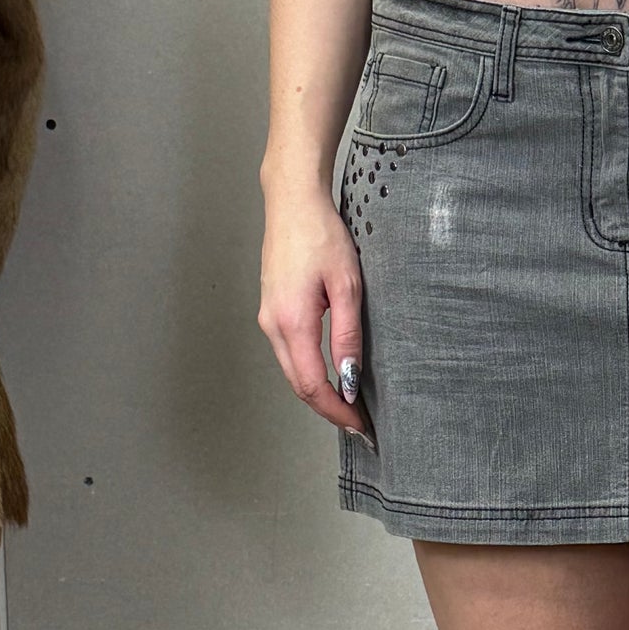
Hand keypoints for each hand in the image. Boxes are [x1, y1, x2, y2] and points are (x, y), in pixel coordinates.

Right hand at [258, 191, 373, 440]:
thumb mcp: (347, 286)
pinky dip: (309, 373)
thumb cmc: (322, 235)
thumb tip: (350, 380)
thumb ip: (347, 336)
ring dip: (318, 393)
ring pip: (292, 371)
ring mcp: (268, 318)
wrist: (292, 203)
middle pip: (298, 385)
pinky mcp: (271, 311)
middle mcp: (273, 326)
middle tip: (358, 425)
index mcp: (292, 322)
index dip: (336, 411)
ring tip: (348, 406)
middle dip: (328, 409)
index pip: (313, 385)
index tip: (360, 426)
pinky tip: (330, 375)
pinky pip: (289, 354)